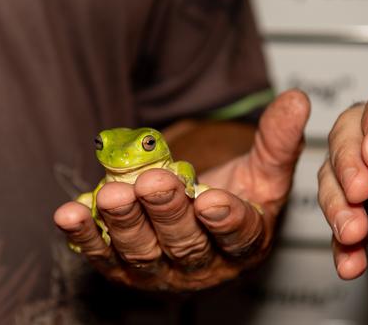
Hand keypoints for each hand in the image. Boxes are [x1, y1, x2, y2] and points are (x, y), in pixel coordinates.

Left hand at [54, 90, 309, 290]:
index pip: (237, 235)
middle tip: (154, 184)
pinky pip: (101, 255)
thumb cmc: (238, 196)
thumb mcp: (264, 171)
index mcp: (243, 243)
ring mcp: (160, 269)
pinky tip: (70, 213)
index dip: (225, 220)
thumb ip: (278, 140)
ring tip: (113, 194)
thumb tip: (297, 99)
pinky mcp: (123, 267)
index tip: (211, 201)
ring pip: (142, 252)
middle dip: (167, 213)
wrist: (201, 219)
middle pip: (185, 243)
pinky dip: (84, 236)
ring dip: (125, 224)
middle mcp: (202, 263)